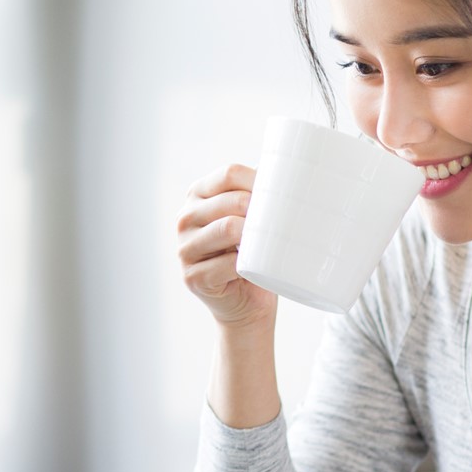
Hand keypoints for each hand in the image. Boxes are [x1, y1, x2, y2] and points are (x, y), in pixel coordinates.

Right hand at [177, 163, 276, 328]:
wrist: (248, 304)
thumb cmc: (254, 255)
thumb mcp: (253, 217)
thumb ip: (258, 192)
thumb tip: (286, 168)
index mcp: (197, 195)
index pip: (229, 173)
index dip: (258, 181)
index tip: (280, 194)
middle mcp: (185, 218)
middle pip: (229, 200)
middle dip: (258, 210)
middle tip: (279, 223)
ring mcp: (185, 248)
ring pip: (226, 228)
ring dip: (253, 236)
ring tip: (268, 243)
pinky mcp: (192, 276)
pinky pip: (226, 263)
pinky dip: (246, 265)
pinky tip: (254, 268)